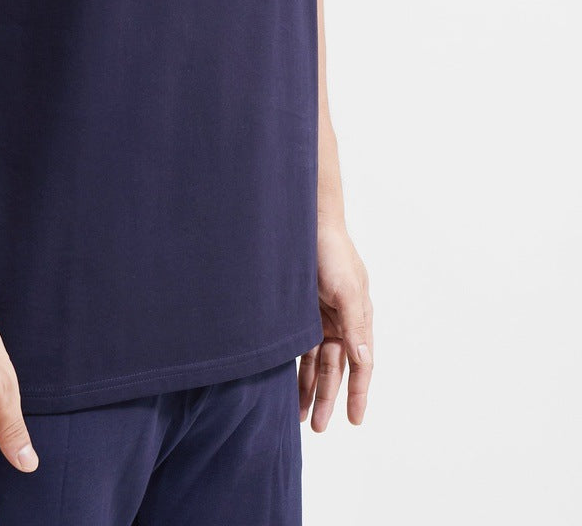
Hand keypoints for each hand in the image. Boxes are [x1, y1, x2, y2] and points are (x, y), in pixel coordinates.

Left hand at [298, 221, 373, 430]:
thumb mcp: (348, 290)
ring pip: (314, 361)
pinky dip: (293, 364)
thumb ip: (356, 328)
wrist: (304, 221)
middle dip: (327, 398)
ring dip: (308, 387)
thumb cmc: (332, 252)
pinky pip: (297, 344)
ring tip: (298, 415)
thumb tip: (365, 362)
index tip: (353, 421)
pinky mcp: (298, 311)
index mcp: (359, 318)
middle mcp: (340, 321)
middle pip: (335, 368)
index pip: (361, 364)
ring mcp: (318, 316)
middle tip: (317, 427)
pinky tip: (284, 383)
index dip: (358, 393)